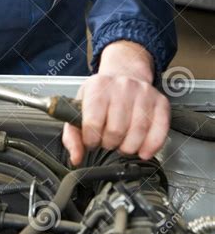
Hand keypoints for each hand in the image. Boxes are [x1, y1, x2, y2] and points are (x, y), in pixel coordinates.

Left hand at [62, 42, 169, 165]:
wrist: (124, 74)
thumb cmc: (101, 95)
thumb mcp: (79, 108)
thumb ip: (72, 135)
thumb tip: (76, 158)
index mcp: (98, 86)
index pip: (93, 123)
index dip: (91, 140)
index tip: (92, 141)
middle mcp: (122, 86)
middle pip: (116, 131)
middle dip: (110, 144)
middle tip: (108, 141)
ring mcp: (144, 93)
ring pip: (138, 133)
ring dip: (128, 148)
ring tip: (122, 144)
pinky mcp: (160, 101)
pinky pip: (160, 131)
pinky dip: (151, 147)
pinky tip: (143, 151)